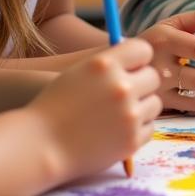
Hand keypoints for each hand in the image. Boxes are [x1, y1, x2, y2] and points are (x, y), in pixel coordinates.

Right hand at [30, 38, 161, 181]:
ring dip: (141, 107)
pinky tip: (117, 130)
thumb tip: (141, 59)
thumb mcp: (79, 72)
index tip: (131, 68)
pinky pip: (149, 127)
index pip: (143, 49)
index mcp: (105, 64)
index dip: (138, 59)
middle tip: (125, 94)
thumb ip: (110, 64)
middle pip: (153, 77)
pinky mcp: (132, 140)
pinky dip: (137, 129)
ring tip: (118, 114)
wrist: (39, 145)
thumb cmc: (56, 106)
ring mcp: (129, 115)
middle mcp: (121, 86)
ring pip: (155, 103)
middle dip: (142, 84)